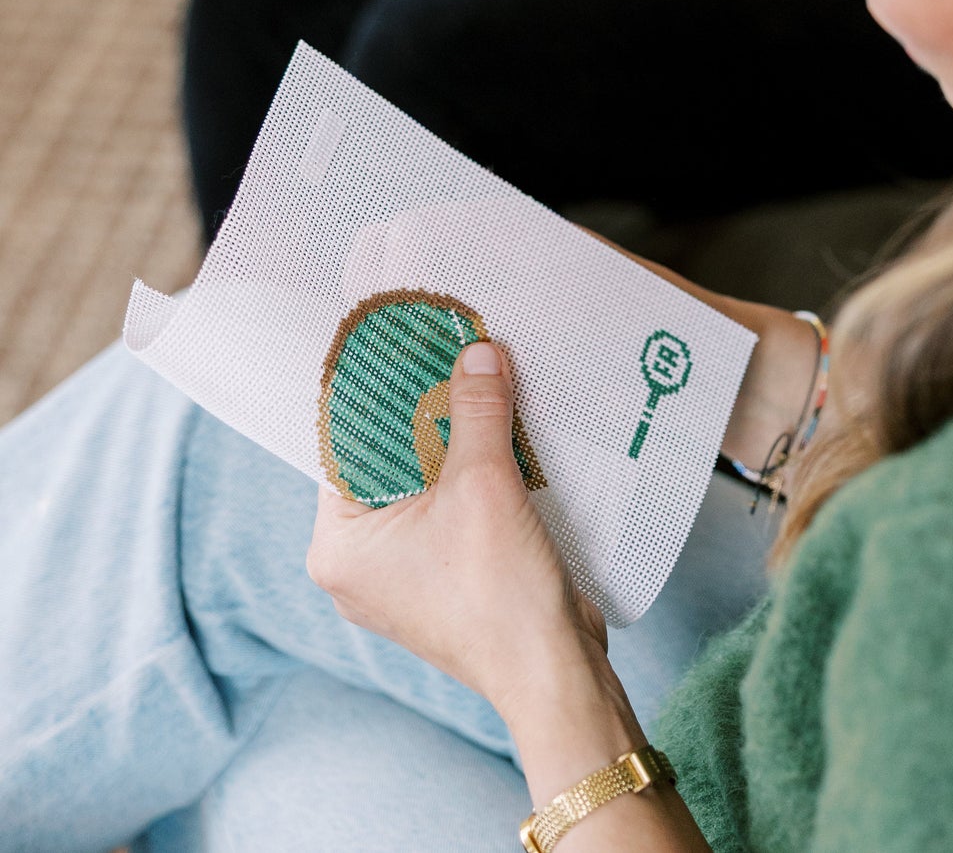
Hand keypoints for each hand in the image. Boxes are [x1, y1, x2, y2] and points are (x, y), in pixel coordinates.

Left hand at [307, 341, 600, 717]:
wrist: (553, 671)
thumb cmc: (499, 595)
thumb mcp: (484, 483)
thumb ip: (475, 410)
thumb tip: (476, 352)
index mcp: (338, 545)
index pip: (345, 444)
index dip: (380, 392)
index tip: (405, 342)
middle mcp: (358, 562)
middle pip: (385, 460)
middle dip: (424, 412)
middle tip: (450, 354)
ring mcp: (401, 573)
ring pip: (421, 481)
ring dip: (454, 440)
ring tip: (480, 385)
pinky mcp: (442, 575)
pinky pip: (447, 505)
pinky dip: (470, 472)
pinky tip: (501, 434)